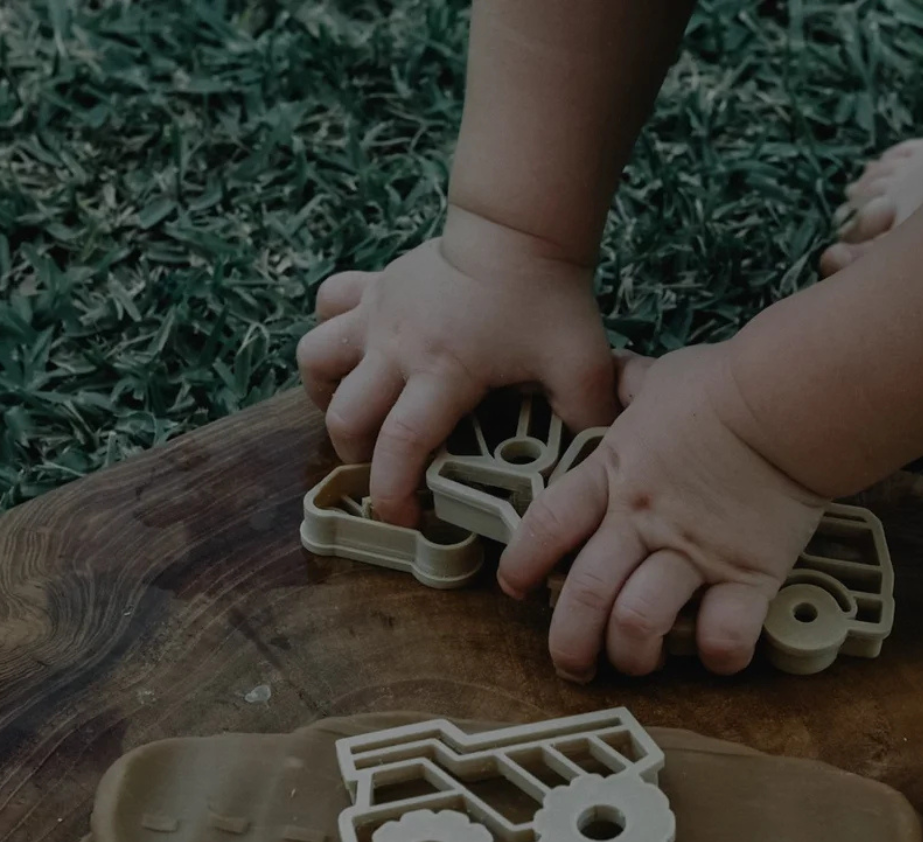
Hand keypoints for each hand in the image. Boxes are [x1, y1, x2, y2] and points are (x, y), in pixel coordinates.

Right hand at [296, 207, 617, 524]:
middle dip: (357, 456)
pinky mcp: (373, 285)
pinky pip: (327, 305)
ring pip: (316, 358)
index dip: (392, 491)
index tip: (403, 517)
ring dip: (327, 395)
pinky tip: (357, 353)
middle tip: (385, 469)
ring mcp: (377, 312)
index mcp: (444, 371)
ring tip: (357, 413)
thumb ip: (586, 420)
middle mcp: (396, 345)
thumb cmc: (549, 297)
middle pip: (345, 415)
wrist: (520, 226)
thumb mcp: (581, 366)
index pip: (401, 443)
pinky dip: (331, 332)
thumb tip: (590, 467)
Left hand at [498, 343, 826, 679]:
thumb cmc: (725, 384)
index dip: (522, 564)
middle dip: (569, 642)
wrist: (791, 398)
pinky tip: (716, 653)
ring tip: (638, 660)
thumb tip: (618, 373)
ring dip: (632, 654)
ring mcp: (694, 552)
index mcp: (613, 475)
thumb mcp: (660, 379)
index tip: (515, 588)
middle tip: (573, 663)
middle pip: (584, 595)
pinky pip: (725, 636)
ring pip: (639, 623)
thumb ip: (629, 387)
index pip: (546, 527)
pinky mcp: (748, 575)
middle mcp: (643, 522)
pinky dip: (718, 655)